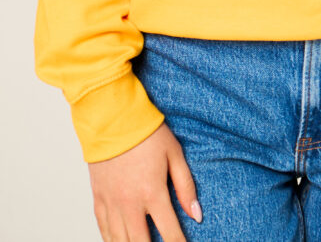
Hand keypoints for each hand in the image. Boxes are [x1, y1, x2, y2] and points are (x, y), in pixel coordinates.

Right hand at [88, 121, 202, 240]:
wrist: (112, 117)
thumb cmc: (146, 132)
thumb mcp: (174, 154)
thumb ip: (186, 186)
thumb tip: (197, 214)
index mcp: (152, 192)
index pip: (169, 233)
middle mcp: (130, 203)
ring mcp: (112, 203)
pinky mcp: (98, 198)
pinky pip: (103, 230)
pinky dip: (112, 241)